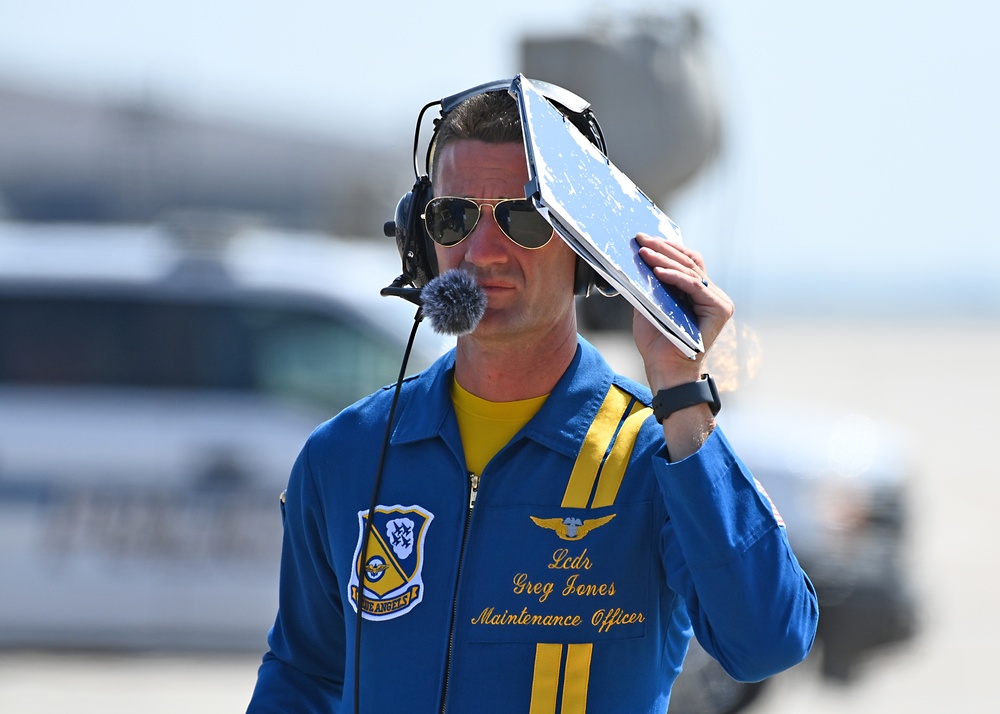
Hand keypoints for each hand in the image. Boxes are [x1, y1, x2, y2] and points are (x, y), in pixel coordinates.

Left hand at [631, 232, 734, 391]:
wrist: (665, 370)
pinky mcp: (720, 309)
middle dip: (662, 248)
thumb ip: (649, 284)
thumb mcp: (648, 305)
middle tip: (640, 238)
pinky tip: (657, 271)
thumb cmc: (657, 342)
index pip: (686, 261)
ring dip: (664, 260)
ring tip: (644, 252)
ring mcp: (719, 301)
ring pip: (690, 271)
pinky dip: (674, 277)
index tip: (644, 238)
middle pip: (688, 262)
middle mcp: (712, 294)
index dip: (667, 247)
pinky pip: (694, 286)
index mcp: (699, 292)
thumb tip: (636, 259)